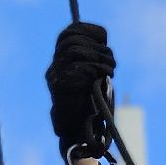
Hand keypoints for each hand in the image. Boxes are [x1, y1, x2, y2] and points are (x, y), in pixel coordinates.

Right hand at [44, 22, 114, 147]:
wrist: (78, 133)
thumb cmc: (88, 108)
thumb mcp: (92, 80)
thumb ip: (94, 63)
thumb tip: (106, 50)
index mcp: (60, 64)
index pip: (68, 34)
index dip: (87, 31)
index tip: (104, 39)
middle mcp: (54, 68)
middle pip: (71, 40)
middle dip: (95, 45)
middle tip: (110, 60)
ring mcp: (55, 77)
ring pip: (75, 51)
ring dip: (99, 57)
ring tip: (111, 69)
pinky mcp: (62, 87)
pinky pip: (81, 67)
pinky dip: (98, 68)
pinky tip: (107, 76)